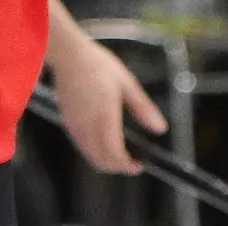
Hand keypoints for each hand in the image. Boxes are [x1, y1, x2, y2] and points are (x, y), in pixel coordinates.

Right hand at [48, 36, 167, 173]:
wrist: (67, 55)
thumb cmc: (97, 65)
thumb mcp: (127, 83)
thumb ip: (144, 109)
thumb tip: (160, 129)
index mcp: (104, 116)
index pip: (114, 154)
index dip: (127, 166)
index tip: (139, 165)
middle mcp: (87, 125)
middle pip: (101, 161)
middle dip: (118, 168)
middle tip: (132, 163)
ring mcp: (75, 126)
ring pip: (90, 156)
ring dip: (106, 161)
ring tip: (122, 154)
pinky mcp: (67, 123)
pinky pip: (82, 147)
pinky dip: (95, 152)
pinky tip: (105, 143)